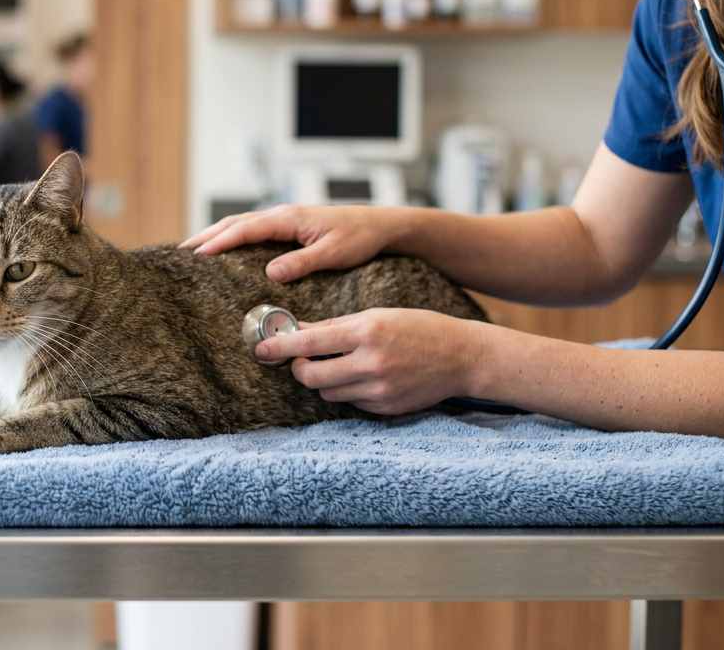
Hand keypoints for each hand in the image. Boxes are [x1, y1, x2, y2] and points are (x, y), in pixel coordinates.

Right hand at [180, 204, 404, 281]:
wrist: (380, 225)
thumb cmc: (359, 237)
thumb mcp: (333, 254)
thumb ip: (302, 263)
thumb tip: (271, 273)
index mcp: (288, 218)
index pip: (244, 229)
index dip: (218, 242)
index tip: (196, 256)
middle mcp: (282, 215)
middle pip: (234, 223)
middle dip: (206, 236)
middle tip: (180, 253)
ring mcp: (284, 219)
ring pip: (241, 224)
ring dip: (215, 235)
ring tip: (192, 250)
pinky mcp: (288, 227)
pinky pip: (252, 229)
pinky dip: (231, 236)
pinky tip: (224, 248)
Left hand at [253, 308, 482, 414]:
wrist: (463, 356)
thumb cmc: (419, 328)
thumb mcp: (377, 315)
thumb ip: (336, 325)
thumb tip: (298, 330)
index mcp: (366, 333)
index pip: (309, 343)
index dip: (279, 347)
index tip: (261, 348)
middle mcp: (370, 364)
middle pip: (310, 377)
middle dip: (298, 369)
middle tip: (300, 359)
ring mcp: (379, 390)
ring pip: (327, 392)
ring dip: (323, 380)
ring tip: (339, 364)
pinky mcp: (386, 408)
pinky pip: (350, 403)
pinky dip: (347, 391)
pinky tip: (362, 376)